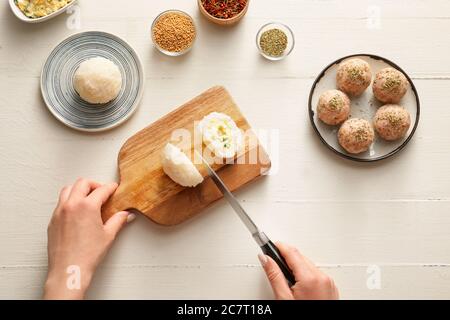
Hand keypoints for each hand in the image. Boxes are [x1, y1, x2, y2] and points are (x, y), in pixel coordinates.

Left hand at [44, 178, 135, 299]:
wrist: (69, 269)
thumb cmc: (87, 255)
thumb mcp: (108, 235)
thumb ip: (118, 220)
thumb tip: (125, 215)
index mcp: (87, 206)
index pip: (101, 189)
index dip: (110, 187)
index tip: (113, 188)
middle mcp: (71, 205)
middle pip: (82, 183)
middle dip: (94, 184)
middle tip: (102, 191)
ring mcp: (59, 212)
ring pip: (68, 189)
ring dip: (79, 189)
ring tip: (88, 197)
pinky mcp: (53, 220)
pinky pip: (60, 202)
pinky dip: (70, 200)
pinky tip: (77, 210)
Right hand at [259, 243, 338, 299]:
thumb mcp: (284, 299)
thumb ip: (274, 276)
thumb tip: (265, 259)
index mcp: (310, 278)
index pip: (291, 252)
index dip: (277, 246)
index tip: (268, 244)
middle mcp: (322, 277)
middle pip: (299, 257)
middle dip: (285, 259)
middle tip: (273, 263)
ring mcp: (328, 282)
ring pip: (308, 264)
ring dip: (296, 268)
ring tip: (287, 283)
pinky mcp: (331, 287)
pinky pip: (316, 274)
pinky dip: (306, 275)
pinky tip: (299, 287)